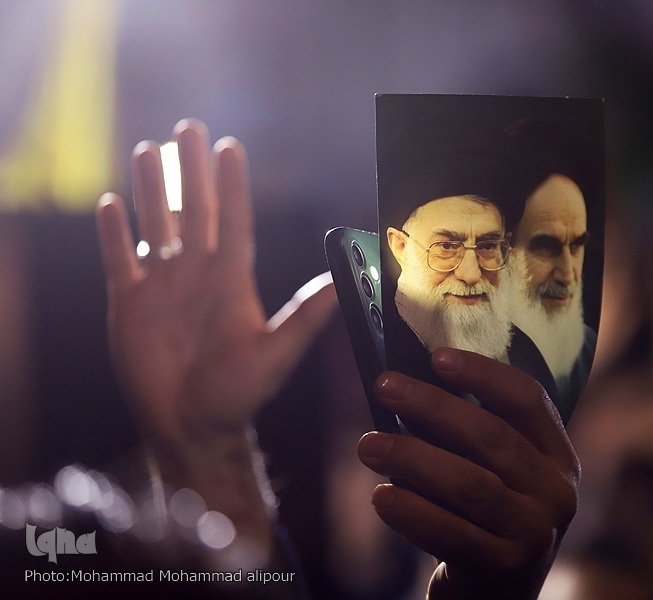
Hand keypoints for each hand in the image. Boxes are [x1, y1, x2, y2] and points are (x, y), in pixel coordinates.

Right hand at [95, 119, 335, 548]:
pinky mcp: (129, 304)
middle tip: (188, 127)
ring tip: (148, 149)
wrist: (191, 427)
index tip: (230, 147)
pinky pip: (119, 258)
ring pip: (155, 224)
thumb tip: (345, 278)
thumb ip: (306, 314)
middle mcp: (198, 274)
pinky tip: (110, 203)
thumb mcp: (277, 352)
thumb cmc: (238, 395)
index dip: (232, 184)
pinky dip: (114, 233)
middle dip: (190, 170)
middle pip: (194, 210)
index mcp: (232, 280)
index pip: (234, 220)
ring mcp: (162, 286)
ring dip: (152, 189)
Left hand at [357, 348, 579, 599]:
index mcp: (558, 456)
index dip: (483, 373)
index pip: (529, 399)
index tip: (436, 356)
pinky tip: (380, 496)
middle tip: (385, 386)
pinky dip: (412, 512)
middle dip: (433, 406)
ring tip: (369, 445)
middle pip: (492, 437)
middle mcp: (556, 492)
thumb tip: (407, 385)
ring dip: (413, 458)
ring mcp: (535, 534)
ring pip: (470, 484)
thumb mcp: (497, 474)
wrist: (495, 598)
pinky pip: (451, 533)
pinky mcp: (505, 570)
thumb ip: (470, 435)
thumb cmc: (484, 519)